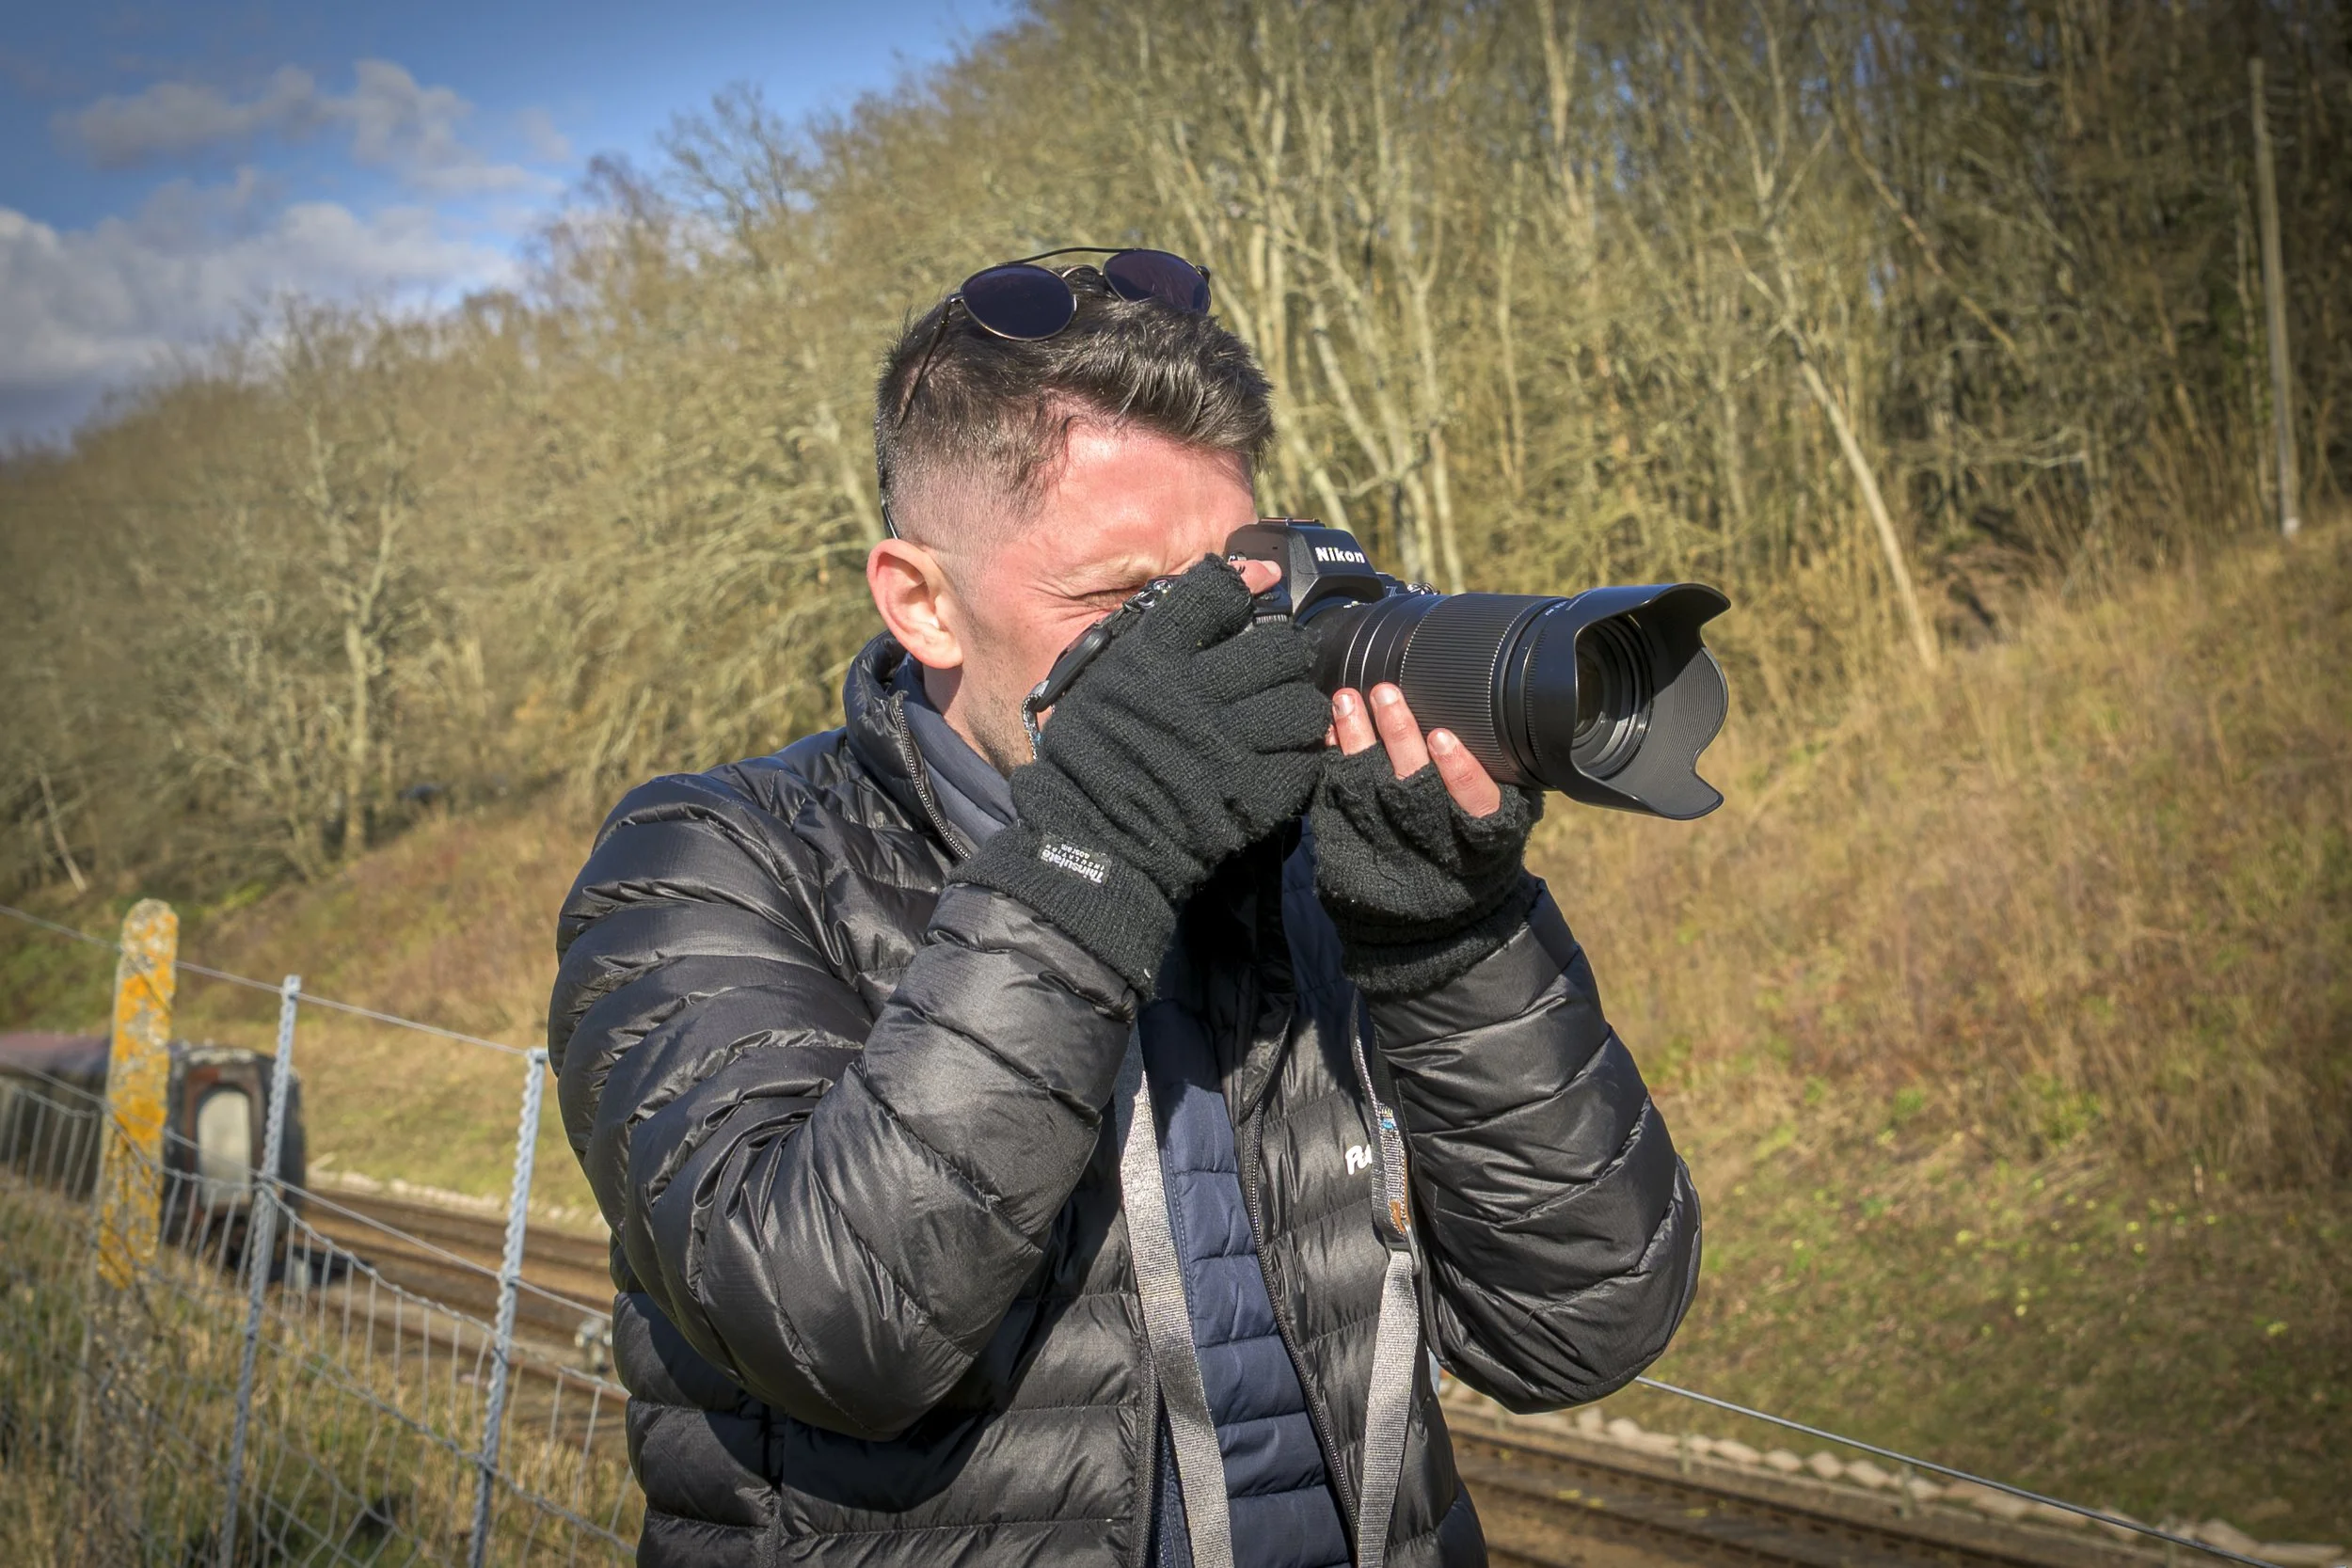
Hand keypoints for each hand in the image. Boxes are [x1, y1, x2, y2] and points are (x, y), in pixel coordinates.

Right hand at [954, 556, 1328, 990]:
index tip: (1251, 598)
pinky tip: (1280, 758)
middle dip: (1285, 656)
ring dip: (1300, 708)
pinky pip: (1305, 763)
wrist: (1094, 837)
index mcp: (1153, 660)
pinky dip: (1300, 758)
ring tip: (1282, 718)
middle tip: (1275, 671)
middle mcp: (1193, 696)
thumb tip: (1231, 581)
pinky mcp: (1251, 796)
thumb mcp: (1111, 677)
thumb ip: (1161, 631)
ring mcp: (1227, 748)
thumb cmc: (1098, 752)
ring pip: (1303, 707)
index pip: (1217, 595)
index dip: (1241, 591)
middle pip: (1279, 649)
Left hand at [1310, 683, 1542, 1000]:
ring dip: (1356, 740)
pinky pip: (1336, 807)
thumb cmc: (1472, 865)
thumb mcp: (1498, 836)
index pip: (1476, 803)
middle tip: (1385, 692)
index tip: (1442, 737)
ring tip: (1347, 701)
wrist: (1433, 934)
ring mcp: (1387, 855)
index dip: (1459, 772)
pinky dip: (1331, 767)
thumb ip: (1494, 793)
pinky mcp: (1351, 858)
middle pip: (1412, 787)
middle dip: (1397, 736)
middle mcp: (1433, 849)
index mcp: (1481, 842)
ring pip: (1366, 792)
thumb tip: (1489, 729)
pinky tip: (1329, 733)